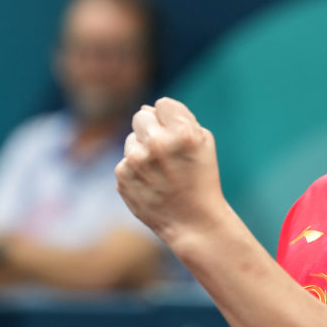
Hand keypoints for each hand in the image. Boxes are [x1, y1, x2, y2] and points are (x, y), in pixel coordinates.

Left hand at [116, 97, 230, 248]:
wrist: (194, 223)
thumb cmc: (202, 179)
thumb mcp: (204, 143)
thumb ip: (180, 118)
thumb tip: (147, 108)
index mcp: (182, 132)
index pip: (162, 104)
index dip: (170, 119)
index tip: (177, 135)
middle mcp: (157, 143)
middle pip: (140, 116)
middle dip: (152, 130)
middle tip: (165, 152)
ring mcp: (137, 161)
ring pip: (131, 139)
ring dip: (142, 150)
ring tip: (160, 172)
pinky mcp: (123, 176)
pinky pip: (124, 161)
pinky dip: (135, 170)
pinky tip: (151, 184)